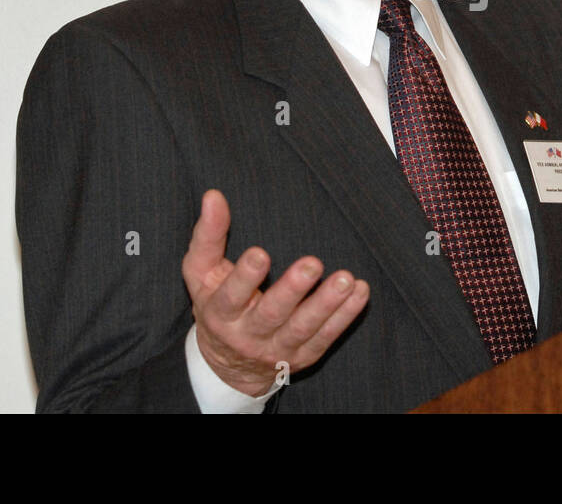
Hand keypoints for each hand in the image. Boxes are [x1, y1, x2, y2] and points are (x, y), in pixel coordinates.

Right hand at [181, 189, 369, 395]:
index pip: (231, 296)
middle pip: (271, 314)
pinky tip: (360, 292)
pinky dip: (345, 315)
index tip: (260, 253)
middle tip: (312, 264)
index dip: (245, 277)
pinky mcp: (304, 355)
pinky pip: (326, 335)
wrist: (230, 365)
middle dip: (292, 290)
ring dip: (327, 303)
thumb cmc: (216, 303)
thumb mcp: (201, 274)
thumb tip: (213, 195)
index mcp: (220, 313)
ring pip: (304, 327)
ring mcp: (278, 349)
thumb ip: (208, 236)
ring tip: (347, 279)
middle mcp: (248, 335)